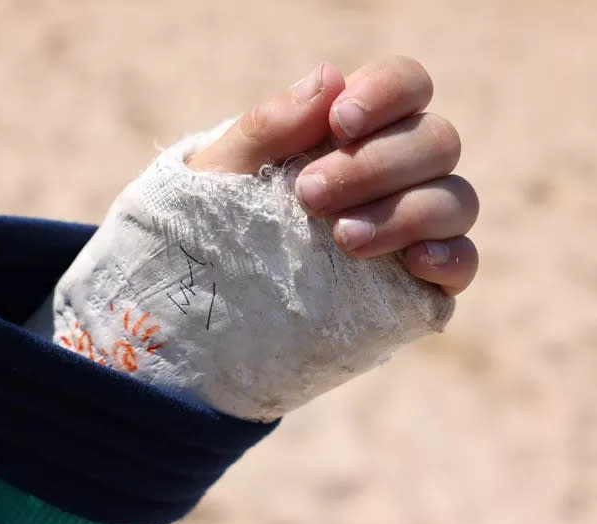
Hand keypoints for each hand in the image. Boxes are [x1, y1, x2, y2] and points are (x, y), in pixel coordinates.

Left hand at [187, 56, 478, 295]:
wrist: (215, 291)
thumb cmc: (219, 215)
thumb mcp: (228, 171)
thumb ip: (271, 125)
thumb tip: (329, 77)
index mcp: (358, 128)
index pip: (407, 84)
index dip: (386, 94)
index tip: (339, 122)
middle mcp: (399, 168)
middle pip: (437, 141)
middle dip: (374, 166)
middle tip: (310, 195)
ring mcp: (417, 223)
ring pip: (456, 199)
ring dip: (405, 214)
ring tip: (343, 239)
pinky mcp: (421, 279)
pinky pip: (463, 261)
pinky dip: (449, 258)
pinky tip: (414, 263)